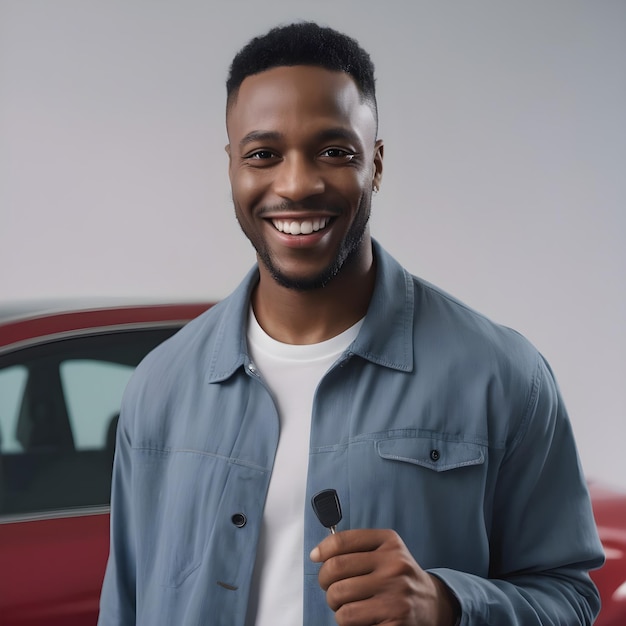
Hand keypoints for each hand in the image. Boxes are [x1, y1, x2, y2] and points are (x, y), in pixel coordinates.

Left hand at [309, 528, 459, 625]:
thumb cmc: (399, 576)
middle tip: (331, 588)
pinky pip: (350, 622)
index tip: (316, 558)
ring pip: (340, 600)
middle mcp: (394, 565)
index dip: (323, 550)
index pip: (342, 541)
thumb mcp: (386, 551)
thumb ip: (357, 547)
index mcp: (389, 543)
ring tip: (347, 605)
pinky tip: (361, 618)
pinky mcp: (395, 622)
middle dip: (326, 582)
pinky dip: (348, 623)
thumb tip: (318, 554)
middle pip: (335, 570)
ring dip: (336, 606)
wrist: (434, 605)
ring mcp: (396, 594)